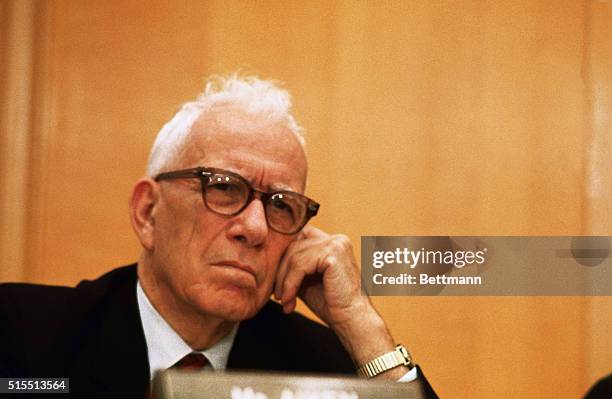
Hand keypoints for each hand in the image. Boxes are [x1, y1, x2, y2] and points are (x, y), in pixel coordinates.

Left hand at [274, 226, 409, 377]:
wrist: (352, 320)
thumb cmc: (331, 303)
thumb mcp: (307, 280)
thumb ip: (294, 267)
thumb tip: (269, 261)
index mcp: (332, 242)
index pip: (298, 238)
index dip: (283, 257)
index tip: (276, 283)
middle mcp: (336, 239)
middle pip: (294, 244)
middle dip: (280, 270)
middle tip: (276, 295)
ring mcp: (336, 244)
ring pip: (294, 254)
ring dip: (283, 280)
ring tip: (284, 300)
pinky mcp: (333, 254)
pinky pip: (300, 264)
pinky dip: (290, 282)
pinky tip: (289, 298)